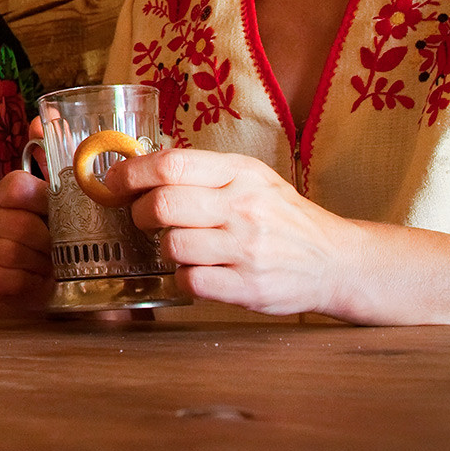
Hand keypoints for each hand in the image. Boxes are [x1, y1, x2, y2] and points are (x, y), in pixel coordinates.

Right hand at [0, 169, 53, 309]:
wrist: (39, 284)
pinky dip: (30, 281)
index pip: (17, 186)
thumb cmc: (52, 244)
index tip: (56, 215)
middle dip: (49, 241)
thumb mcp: (59, 213)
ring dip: (40, 263)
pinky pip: (8, 278)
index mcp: (5, 194)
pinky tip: (37, 279)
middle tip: (61, 249)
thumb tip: (84, 159)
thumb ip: (66, 187)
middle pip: (21, 224)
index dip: (41, 201)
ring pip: (13, 252)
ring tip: (50, 265)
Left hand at [107, 148, 360, 316]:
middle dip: (140, 213)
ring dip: (166, 248)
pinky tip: (199, 271)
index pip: (170, 164)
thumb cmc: (283, 218)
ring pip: (172, 246)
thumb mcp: (252, 178)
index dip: (130, 172)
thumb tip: (141, 162)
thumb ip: (204, 171)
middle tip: (145, 218)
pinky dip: (184, 278)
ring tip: (183, 246)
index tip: (112, 181)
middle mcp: (244, 208)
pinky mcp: (248, 288)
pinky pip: (190, 281)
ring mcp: (247, 250)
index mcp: (241, 173)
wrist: (336, 261)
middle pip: (162, 205)